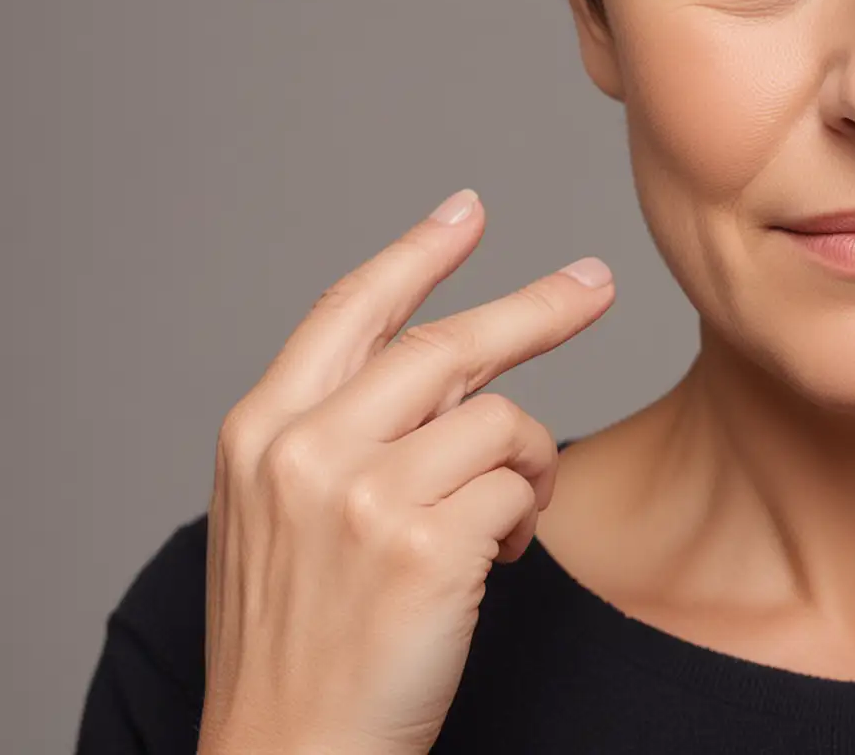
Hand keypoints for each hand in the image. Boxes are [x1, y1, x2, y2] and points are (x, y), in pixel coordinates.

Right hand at [198, 189, 614, 754]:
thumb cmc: (296, 644)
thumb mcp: (281, 516)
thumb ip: (344, 431)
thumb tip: (454, 366)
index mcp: (260, 432)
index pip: (349, 312)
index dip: (415, 254)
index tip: (466, 210)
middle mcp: (305, 450)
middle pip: (447, 345)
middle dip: (535, 309)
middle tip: (594, 284)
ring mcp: (364, 495)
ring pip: (498, 419)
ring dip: (526, 460)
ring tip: (511, 515)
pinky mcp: (425, 546)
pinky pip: (519, 489)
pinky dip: (525, 518)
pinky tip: (496, 560)